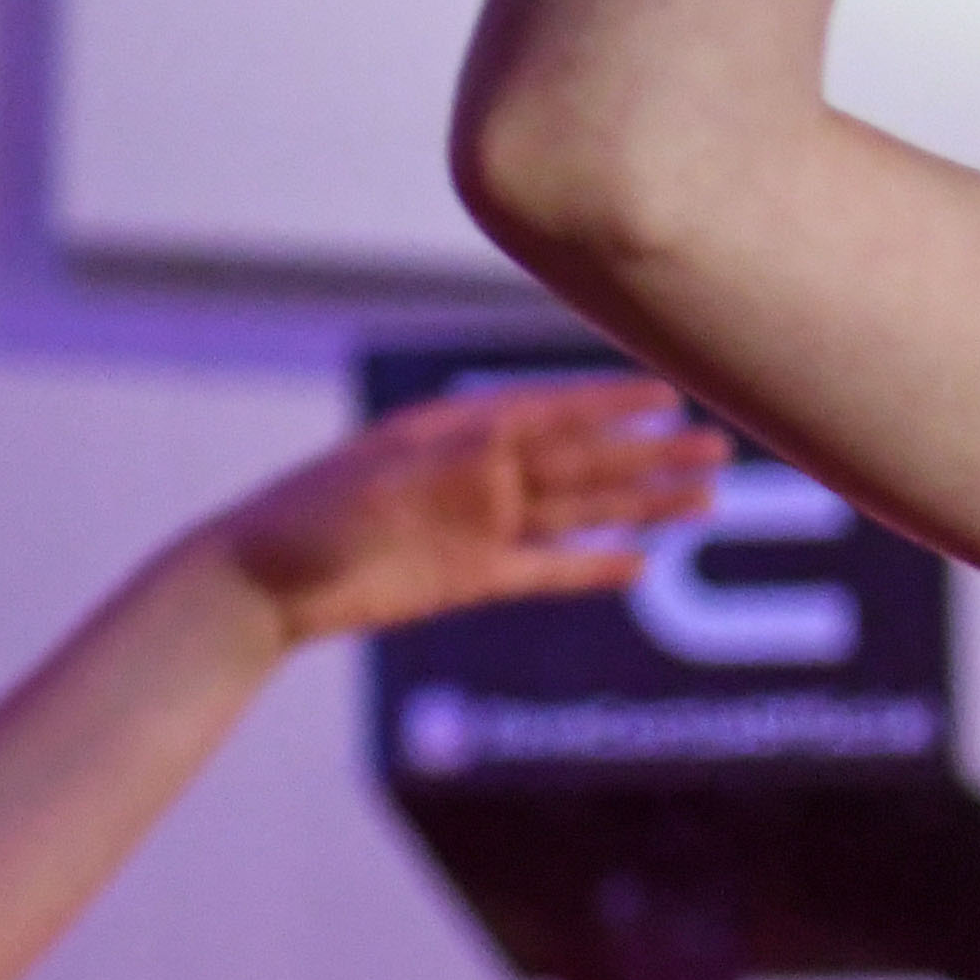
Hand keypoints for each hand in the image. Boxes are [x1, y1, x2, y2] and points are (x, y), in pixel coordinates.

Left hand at [212, 379, 727, 647]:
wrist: (260, 584)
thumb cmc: (305, 517)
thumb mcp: (375, 482)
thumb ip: (447, 466)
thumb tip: (511, 444)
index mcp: (457, 434)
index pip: (549, 413)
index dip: (607, 404)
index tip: (666, 395)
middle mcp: (480, 474)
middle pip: (583, 463)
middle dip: (649, 455)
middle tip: (718, 448)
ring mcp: (480, 527)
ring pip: (580, 513)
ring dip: (641, 505)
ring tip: (705, 499)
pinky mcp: (472, 578)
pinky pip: (547, 571)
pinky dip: (593, 567)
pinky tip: (642, 561)